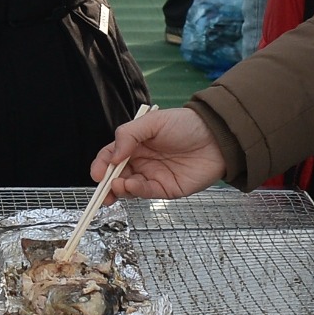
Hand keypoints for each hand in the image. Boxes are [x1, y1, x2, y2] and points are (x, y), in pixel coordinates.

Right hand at [90, 106, 228, 199]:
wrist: (217, 138)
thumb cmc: (185, 125)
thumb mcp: (153, 122)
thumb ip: (128, 135)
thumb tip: (112, 157)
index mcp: (134, 144)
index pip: (110, 156)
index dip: (101, 165)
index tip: (96, 174)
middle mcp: (140, 162)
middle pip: (115, 176)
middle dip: (106, 184)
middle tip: (102, 189)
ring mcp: (152, 176)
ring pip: (128, 187)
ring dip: (119, 189)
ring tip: (118, 186)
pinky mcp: (165, 189)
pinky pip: (146, 192)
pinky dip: (136, 191)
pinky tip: (132, 186)